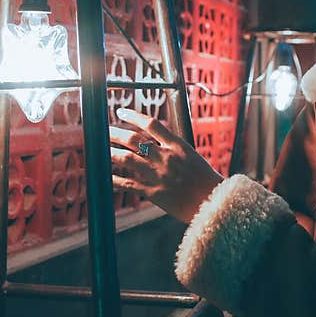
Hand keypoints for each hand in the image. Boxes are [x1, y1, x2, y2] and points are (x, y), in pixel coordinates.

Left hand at [109, 108, 223, 223]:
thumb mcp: (192, 157)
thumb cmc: (206, 181)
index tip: (120, 112)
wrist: (214, 204)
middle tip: (103, 130)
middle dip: (115, 133)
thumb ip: (173, 149)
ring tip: (101, 150)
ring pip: (127, 159)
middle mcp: (165, 157)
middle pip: (133, 140)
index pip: (151, 124)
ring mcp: (158, 175)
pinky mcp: (153, 192)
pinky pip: (128, 183)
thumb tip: (155, 142)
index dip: (133, 116)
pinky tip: (106, 176)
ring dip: (111, 153)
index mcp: (178, 146)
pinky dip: (115, 179)